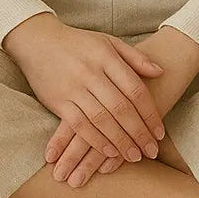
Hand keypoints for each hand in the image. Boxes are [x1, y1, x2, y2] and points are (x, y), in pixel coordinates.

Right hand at [45, 31, 198, 186]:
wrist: (38, 40)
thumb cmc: (78, 42)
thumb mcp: (108, 42)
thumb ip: (135, 57)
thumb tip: (160, 71)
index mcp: (107, 57)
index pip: (135, 89)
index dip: (149, 113)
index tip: (159, 133)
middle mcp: (91, 73)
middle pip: (121, 108)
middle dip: (139, 133)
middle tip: (151, 151)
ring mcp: (74, 88)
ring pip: (102, 120)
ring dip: (120, 141)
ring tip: (134, 157)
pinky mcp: (58, 101)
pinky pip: (80, 126)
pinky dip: (95, 141)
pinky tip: (108, 153)